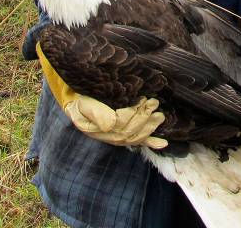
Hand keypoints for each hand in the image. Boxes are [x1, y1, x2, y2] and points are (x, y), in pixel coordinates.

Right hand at [37, 41, 166, 148]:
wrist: (77, 98)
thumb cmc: (81, 96)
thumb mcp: (82, 102)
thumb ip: (94, 112)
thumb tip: (110, 125)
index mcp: (94, 127)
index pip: (117, 124)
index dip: (131, 113)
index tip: (141, 99)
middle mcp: (105, 135)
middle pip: (128, 132)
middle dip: (143, 118)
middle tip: (154, 103)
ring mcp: (114, 137)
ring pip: (134, 137)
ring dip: (149, 128)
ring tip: (160, 116)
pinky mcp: (122, 135)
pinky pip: (137, 142)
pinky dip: (151, 143)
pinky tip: (163, 144)